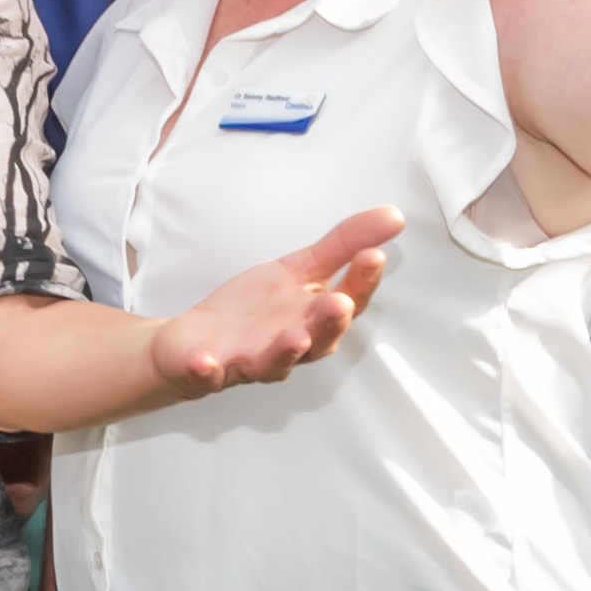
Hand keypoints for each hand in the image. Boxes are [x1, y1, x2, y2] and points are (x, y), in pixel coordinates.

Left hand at [147, 205, 396, 398]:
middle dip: (329, 322)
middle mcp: (290, 347)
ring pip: (272, 362)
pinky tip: (203, 362)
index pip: (348, 302)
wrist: (196, 342)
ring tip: (296, 338)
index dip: (362, 281)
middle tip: (339, 303)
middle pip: (317, 340)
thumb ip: (344, 245)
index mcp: (314, 319)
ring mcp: (249, 361)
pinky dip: (206, 369)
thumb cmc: (255, 312)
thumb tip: (394, 216)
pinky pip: (208, 374)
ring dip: (284, 352)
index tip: (373, 256)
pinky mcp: (208, 369)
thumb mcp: (300, 270)